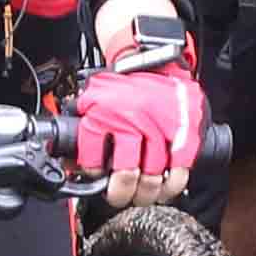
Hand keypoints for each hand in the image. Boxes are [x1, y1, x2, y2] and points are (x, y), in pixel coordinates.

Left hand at [74, 12, 205, 183]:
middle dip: (121, 193)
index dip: (93, 176)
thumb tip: (69, 163)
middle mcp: (131, 119)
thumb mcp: (93, 101)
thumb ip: (81, 131)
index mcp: (103, 113)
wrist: (153, 58)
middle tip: (120, 197)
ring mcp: (161, 125)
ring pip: (153, 176)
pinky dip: (172, 184)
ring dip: (146, 193)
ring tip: (141, 195)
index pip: (92, 159)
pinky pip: (180, 169)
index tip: (96, 179)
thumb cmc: (122, 85)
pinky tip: (165, 187)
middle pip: (126, 174)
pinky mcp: (186, 131)